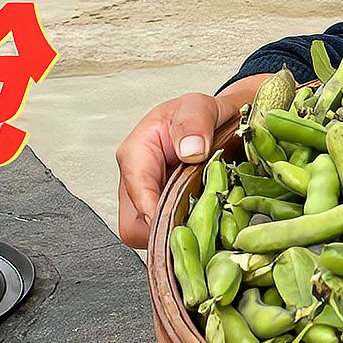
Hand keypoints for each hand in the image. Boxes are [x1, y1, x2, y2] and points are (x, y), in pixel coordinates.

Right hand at [116, 92, 227, 248]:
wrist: (209, 121)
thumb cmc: (196, 115)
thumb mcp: (198, 106)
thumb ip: (194, 123)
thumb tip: (191, 150)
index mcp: (136, 153)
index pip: (135, 190)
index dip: (153, 210)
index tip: (177, 221)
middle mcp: (135, 181)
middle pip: (134, 226)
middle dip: (165, 232)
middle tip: (200, 227)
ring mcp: (146, 200)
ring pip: (148, 235)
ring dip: (177, 234)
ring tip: (207, 223)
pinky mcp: (161, 213)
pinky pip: (165, 235)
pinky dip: (185, 235)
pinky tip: (205, 224)